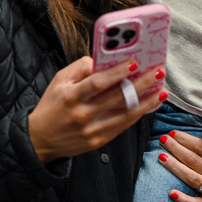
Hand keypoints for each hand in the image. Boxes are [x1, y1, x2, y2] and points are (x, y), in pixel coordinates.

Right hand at [28, 57, 165, 162]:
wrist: (39, 140)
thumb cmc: (52, 106)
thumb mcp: (59, 81)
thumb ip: (81, 68)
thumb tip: (104, 60)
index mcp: (70, 97)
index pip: (98, 83)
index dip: (118, 73)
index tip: (135, 62)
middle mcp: (82, 115)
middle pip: (117, 98)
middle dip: (141, 84)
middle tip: (158, 73)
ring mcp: (92, 130)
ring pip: (126, 115)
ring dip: (147, 102)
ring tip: (162, 90)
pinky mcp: (99, 141)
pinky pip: (123, 126)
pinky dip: (139, 114)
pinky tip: (150, 104)